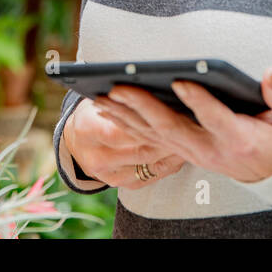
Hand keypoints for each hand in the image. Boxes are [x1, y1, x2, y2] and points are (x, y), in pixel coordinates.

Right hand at [64, 98, 186, 189]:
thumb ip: (121, 97)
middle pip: (141, 148)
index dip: (147, 122)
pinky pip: (153, 174)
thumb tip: (154, 86)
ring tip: (193, 136)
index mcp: (87, 129)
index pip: (121, 128)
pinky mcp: (123, 184)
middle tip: (192, 124)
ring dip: (174, 149)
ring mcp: (110, 175)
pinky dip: (170, 162)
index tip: (171, 111)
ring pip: (150, 163)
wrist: (78, 142)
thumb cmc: (94, 113)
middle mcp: (97, 157)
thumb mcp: (99, 98)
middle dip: (169, 137)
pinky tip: (183, 151)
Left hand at [95, 68, 271, 184]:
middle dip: (145, 107)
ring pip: (154, 135)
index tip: (181, 79)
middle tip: (121, 84)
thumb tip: (270, 73)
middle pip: (173, 128)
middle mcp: (211, 149)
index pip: (216, 118)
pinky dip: (127, 123)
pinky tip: (108, 106)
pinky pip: (151, 139)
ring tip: (102, 92)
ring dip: (127, 115)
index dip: (198, 100)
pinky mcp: (185, 151)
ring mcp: (195, 153)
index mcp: (241, 138)